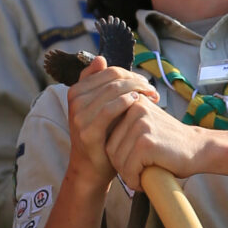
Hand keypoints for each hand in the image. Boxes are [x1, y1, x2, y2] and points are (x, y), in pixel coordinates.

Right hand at [66, 60, 155, 187]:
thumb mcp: (98, 108)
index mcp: (77, 90)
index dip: (131, 74)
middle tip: (152, 89)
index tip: (146, 82)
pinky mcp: (88, 131)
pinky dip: (126, 103)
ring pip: (113, 91)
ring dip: (136, 89)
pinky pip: (110, 109)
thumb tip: (101, 58)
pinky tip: (138, 103)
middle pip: (112, 79)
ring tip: (151, 96)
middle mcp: (75, 100)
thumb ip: (98, 84)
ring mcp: (79, 116)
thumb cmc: (101, 135)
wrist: (92, 169)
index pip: (108, 71)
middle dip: (137, 81)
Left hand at [104, 89, 215, 189]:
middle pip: (110, 148)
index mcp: (133, 102)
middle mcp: (134, 108)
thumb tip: (102, 131)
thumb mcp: (148, 122)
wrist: (199, 149)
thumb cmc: (171, 143)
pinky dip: (134, 181)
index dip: (119, 155)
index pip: (109, 135)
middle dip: (122, 167)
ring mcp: (140, 124)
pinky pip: (128, 168)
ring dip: (128, 176)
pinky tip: (145, 180)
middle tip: (138, 173)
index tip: (135, 162)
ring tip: (143, 177)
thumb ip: (128, 122)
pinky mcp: (145, 142)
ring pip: (118, 160)